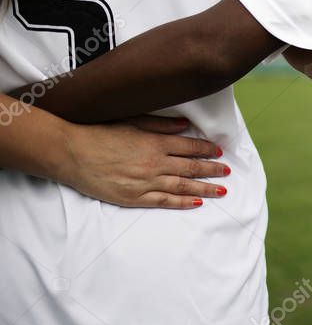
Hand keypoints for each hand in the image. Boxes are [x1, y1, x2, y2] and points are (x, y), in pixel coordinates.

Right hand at [60, 117, 230, 208]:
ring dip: (205, 188)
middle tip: (227, 172)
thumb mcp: (133, 121)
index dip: (207, 149)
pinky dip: (183, 202)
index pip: (190, 147)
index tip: (218, 152)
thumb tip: (186, 125)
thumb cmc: (100, 133)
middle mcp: (155, 163)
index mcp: (156, 143)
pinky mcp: (135, 198)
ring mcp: (146, 182)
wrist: (71, 153)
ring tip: (222, 190)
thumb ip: (161, 125)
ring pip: (183, 187)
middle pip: (191, 168)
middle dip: (212, 170)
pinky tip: (197, 202)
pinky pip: (165, 202)